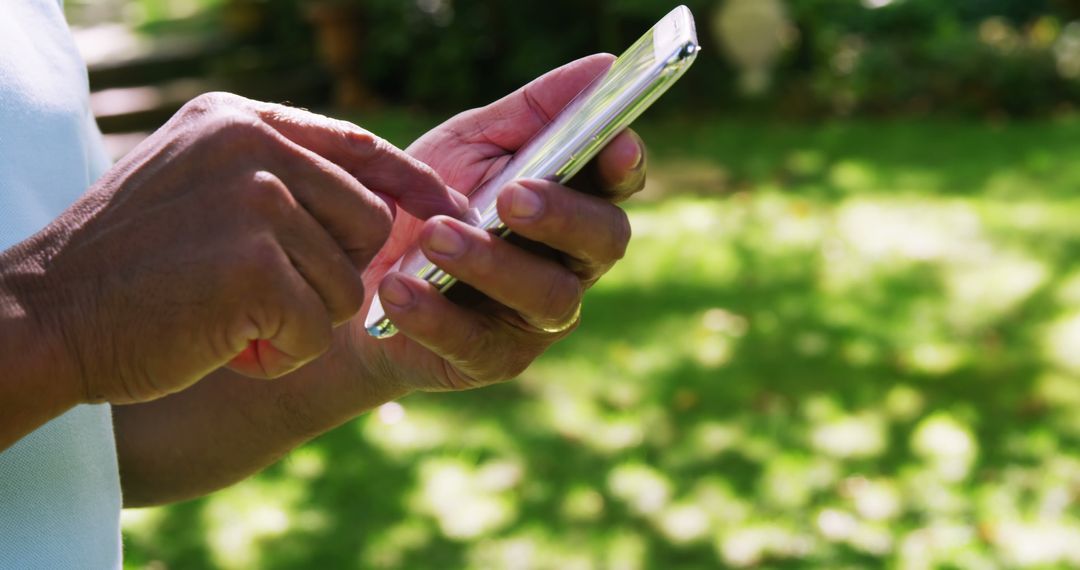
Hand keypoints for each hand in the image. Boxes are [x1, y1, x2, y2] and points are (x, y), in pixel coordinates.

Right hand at [1, 92, 462, 404]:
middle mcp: (252, 148)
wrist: (43, 318)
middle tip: (268, 300)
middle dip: (334, 276)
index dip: (414, 186)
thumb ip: (280, 178)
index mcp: (241, 121)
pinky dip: (281, 355)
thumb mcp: (200, 186)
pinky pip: (318, 330)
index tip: (452, 213)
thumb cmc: (127, 266)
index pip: (361, 148)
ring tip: (232, 321)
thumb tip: (383, 202)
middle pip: (368, 225)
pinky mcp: (255, 267)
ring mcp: (255, 202)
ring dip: (300, 321)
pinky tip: (226, 347)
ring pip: (347, 284)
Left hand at [349, 53, 645, 390]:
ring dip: (493, 264)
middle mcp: (569, 261)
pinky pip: (477, 342)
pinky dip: (437, 315)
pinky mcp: (493, 358)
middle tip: (511, 197)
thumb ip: (531, 114)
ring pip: (549, 296)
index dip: (624, 164)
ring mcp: (536, 316)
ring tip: (436, 236)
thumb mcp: (468, 147)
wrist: (355, 278)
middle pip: (604, 241)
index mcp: (571, 203)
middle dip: (563, 216)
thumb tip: (604, 65)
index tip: (613, 143)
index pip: (617, 184)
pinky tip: (399, 289)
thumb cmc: (424, 204)